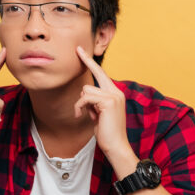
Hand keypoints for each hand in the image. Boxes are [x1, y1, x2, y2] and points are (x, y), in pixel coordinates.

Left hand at [74, 46, 132, 161]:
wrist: (116, 146)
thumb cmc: (107, 133)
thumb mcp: (99, 114)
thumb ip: (95, 102)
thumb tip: (84, 94)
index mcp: (116, 94)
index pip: (102, 74)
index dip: (92, 62)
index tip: (82, 51)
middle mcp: (117, 92)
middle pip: (96, 74)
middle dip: (87, 61)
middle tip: (77, 48)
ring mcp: (114, 96)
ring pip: (86, 89)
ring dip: (81, 103)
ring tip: (85, 115)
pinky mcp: (108, 102)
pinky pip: (85, 98)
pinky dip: (80, 107)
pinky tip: (82, 116)